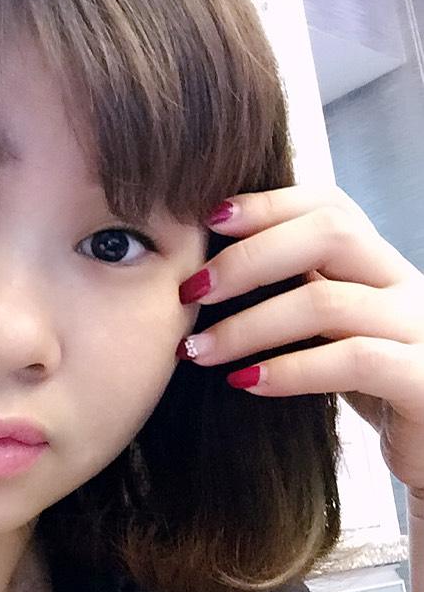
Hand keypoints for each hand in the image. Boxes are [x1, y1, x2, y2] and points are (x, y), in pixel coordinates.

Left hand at [176, 185, 423, 494]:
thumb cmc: (364, 388)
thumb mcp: (328, 331)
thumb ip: (293, 294)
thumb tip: (204, 274)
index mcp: (378, 266)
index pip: (329, 205)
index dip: (268, 204)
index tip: (208, 220)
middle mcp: (406, 284)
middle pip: (330, 233)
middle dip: (247, 258)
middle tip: (190, 291)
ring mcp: (422, 329)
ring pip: (327, 301)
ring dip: (247, 326)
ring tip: (196, 350)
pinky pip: (353, 360)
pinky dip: (289, 370)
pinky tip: (244, 382)